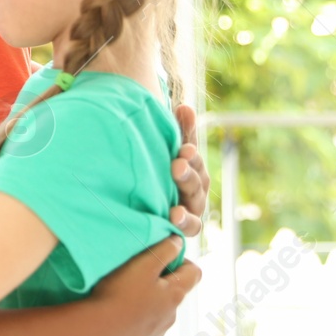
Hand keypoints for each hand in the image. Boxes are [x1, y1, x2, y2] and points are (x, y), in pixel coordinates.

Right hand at [92, 236, 200, 335]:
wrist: (98, 333)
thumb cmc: (120, 294)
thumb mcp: (143, 264)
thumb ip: (164, 250)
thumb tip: (179, 241)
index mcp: (174, 294)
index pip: (194, 273)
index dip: (183, 261)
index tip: (165, 257)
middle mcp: (171, 316)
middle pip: (175, 295)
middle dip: (162, 284)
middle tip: (138, 276)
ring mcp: (157, 335)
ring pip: (159, 315)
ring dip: (149, 306)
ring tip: (125, 299)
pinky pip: (144, 334)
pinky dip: (136, 326)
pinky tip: (119, 320)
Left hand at [170, 104, 210, 236]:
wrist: (139, 205)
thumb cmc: (157, 170)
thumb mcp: (166, 149)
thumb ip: (179, 131)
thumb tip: (185, 106)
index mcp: (191, 166)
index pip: (193, 155)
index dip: (191, 149)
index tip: (184, 145)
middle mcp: (194, 188)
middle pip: (196, 179)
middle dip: (188, 171)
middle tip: (177, 163)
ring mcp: (190, 209)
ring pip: (194, 203)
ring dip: (186, 195)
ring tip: (176, 198)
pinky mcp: (182, 228)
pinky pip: (188, 228)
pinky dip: (183, 222)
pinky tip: (172, 217)